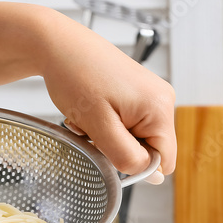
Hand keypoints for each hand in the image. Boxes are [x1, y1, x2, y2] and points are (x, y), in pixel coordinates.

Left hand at [38, 16, 175, 183]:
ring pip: (133, 138)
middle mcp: (162, 100)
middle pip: (147, 149)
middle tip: (92, 129)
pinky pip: (126, 124)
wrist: (58, 45)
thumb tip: (154, 178)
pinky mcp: (136, 93)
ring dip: (107, 136)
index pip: (163, 162)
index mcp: (160, 109)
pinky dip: (105, 124)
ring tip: (89, 117)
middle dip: (116, 148)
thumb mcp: (100, 127)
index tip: (107, 148)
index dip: (134, 165)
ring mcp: (150, 95)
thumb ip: (127, 156)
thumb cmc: (76, 77)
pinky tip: (91, 111)